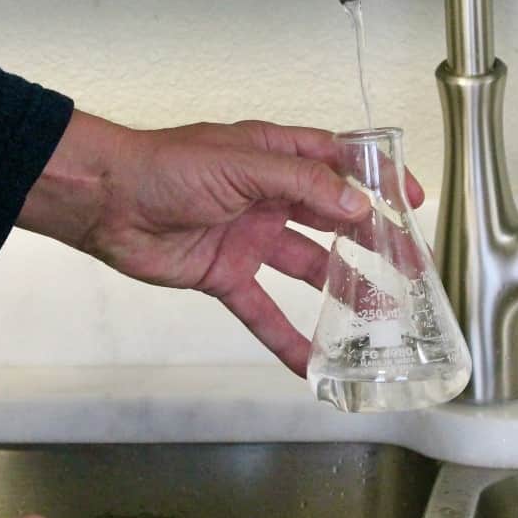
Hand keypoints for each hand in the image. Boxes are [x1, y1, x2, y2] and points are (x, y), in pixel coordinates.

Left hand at [17, 111, 423, 375]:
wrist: (106, 200)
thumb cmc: (164, 165)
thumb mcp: (242, 163)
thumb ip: (303, 182)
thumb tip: (358, 204)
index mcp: (272, 155)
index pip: (337, 162)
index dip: (375, 179)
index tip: (410, 200)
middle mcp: (265, 195)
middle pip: (330, 218)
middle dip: (370, 240)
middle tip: (409, 266)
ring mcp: (246, 235)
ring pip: (305, 266)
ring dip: (340, 289)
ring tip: (378, 315)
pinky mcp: (223, 273)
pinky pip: (261, 309)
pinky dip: (284, 335)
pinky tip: (310, 361)